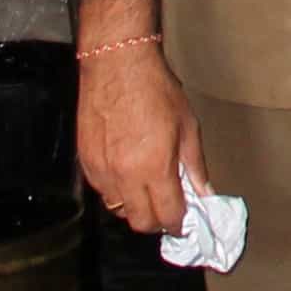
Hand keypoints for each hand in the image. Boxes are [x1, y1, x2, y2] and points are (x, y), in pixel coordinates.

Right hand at [78, 48, 204, 236]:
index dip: (178, 223)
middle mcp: (125, 175)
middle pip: (139, 221)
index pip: (166, 214)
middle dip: (157, 222)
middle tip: (168, 211)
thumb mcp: (188, 126)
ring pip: (118, 210)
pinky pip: (102, 192)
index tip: (184, 221)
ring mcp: (102, 172)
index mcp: (154, 167)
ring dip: (135, 208)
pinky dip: (117, 192)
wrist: (117, 67)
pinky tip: (129, 175)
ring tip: (149, 191)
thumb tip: (205, 192)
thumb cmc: (157, 91)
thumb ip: (195, 165)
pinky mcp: (85, 164)